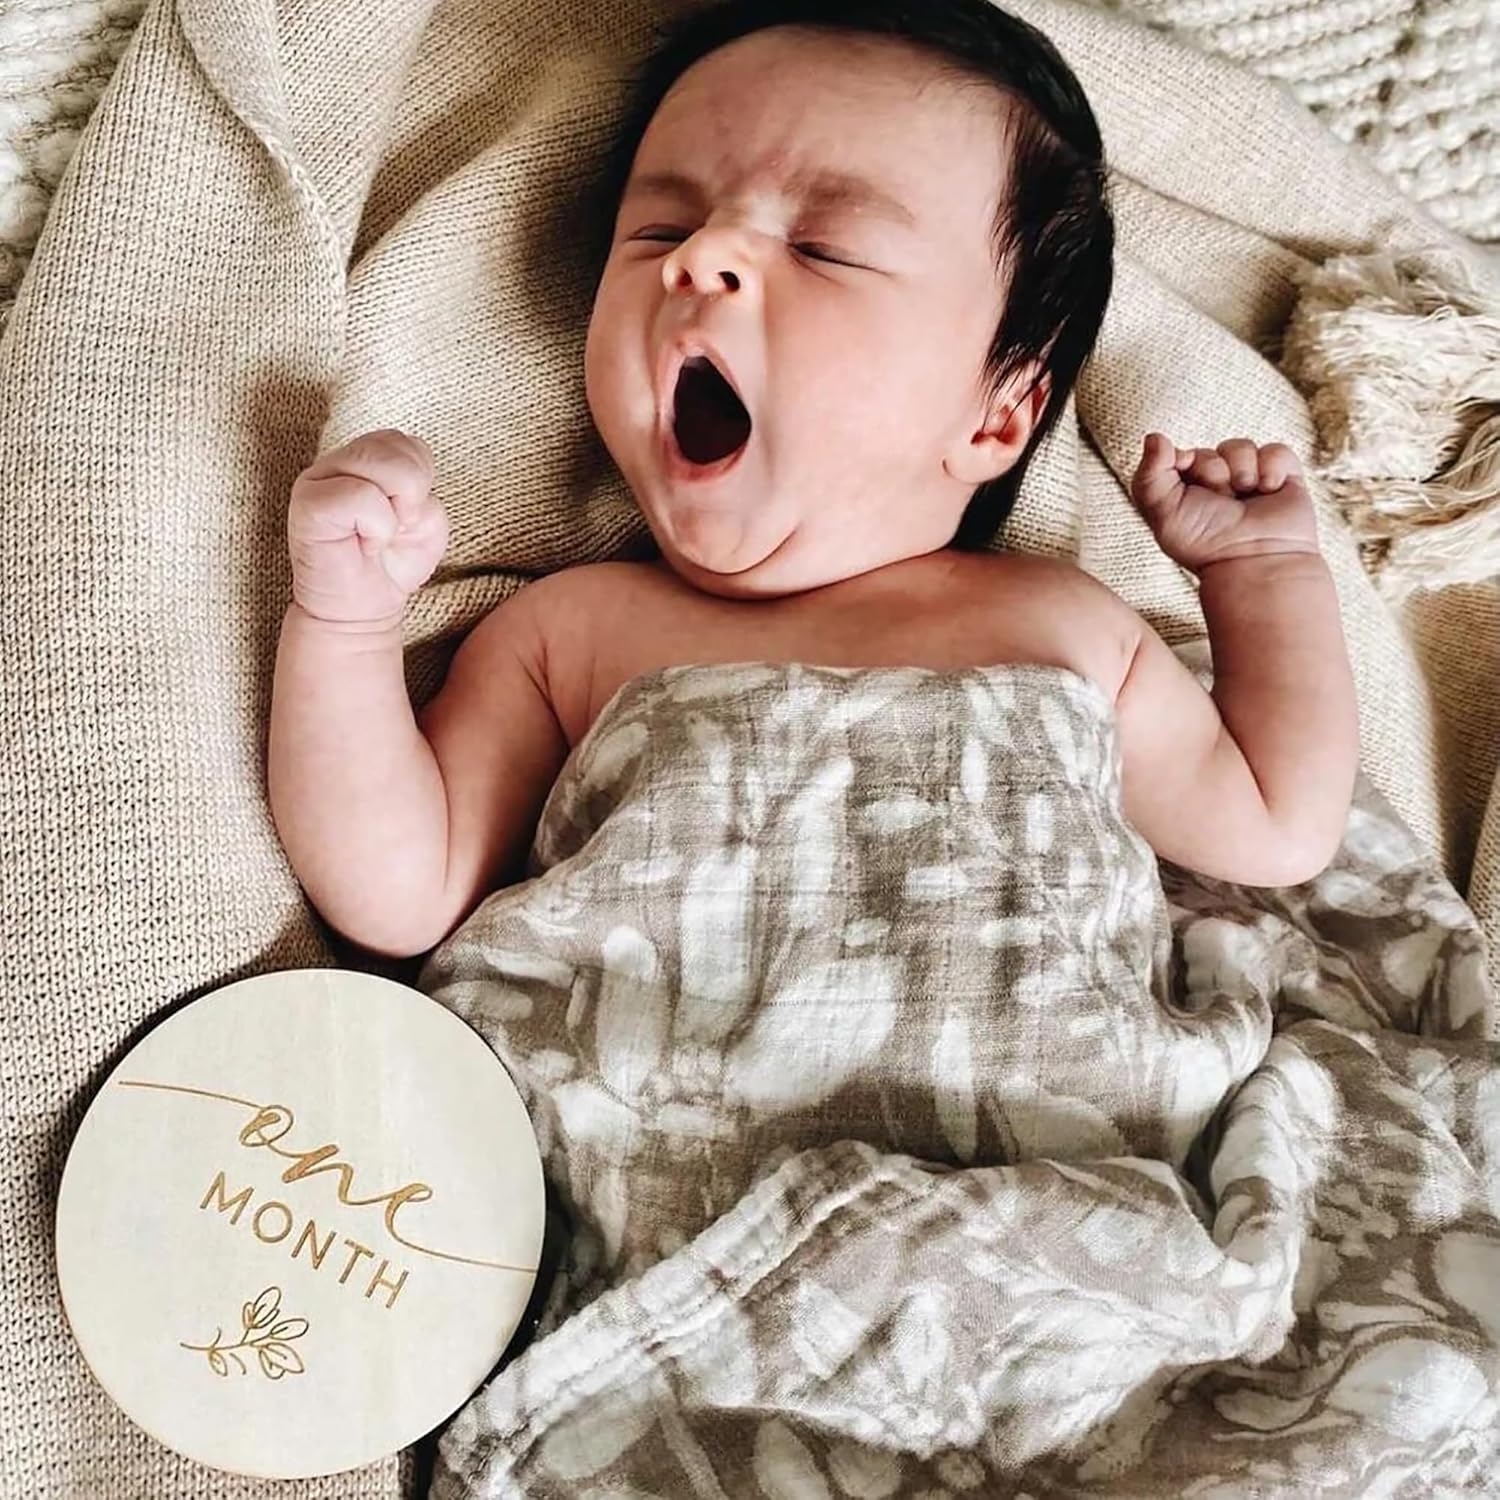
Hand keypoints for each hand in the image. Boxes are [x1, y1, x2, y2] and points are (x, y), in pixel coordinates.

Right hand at [287, 429, 449, 626]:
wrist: (361, 612)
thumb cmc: (392, 564)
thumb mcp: (426, 519)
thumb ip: (424, 485)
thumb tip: (405, 480)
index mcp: (365, 461)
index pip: (406, 442)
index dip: (422, 479)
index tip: (407, 516)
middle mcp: (337, 462)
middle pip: (394, 444)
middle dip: (413, 490)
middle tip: (396, 527)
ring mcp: (317, 479)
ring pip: (376, 460)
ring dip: (394, 508)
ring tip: (378, 534)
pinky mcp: (307, 502)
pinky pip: (361, 495)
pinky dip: (377, 526)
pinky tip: (363, 544)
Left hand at [1130, 434, 1317, 573]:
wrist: (1254, 560)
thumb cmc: (1204, 543)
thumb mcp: (1162, 511)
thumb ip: (1149, 474)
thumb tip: (1155, 436)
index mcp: (1185, 492)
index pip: (1179, 455)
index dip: (1182, 463)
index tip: (1186, 485)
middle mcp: (1216, 485)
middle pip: (1209, 450)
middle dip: (1213, 473)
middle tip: (1220, 502)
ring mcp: (1249, 479)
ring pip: (1240, 445)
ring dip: (1241, 470)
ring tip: (1245, 497)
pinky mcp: (1282, 477)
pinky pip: (1275, 450)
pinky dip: (1271, 468)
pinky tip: (1269, 491)